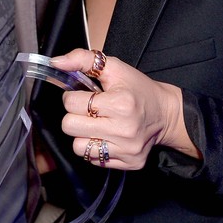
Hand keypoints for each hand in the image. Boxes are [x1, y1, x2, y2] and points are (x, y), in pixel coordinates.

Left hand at [50, 48, 200, 169]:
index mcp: (120, 103)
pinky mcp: (129, 163)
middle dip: (74, 117)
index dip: (73, 97)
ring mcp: (126, 149)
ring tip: (96, 126)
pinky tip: (107, 137)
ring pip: (78, 148)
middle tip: (88, 112)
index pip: (71, 103)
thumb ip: (83, 59)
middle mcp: (123, 130)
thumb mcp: (115, 68)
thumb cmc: (138, 89)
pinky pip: (94, 160)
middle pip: (70, 127)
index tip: (84, 96)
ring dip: (82, 136)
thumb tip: (56, 63)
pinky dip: (95, 148)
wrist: (166, 114)